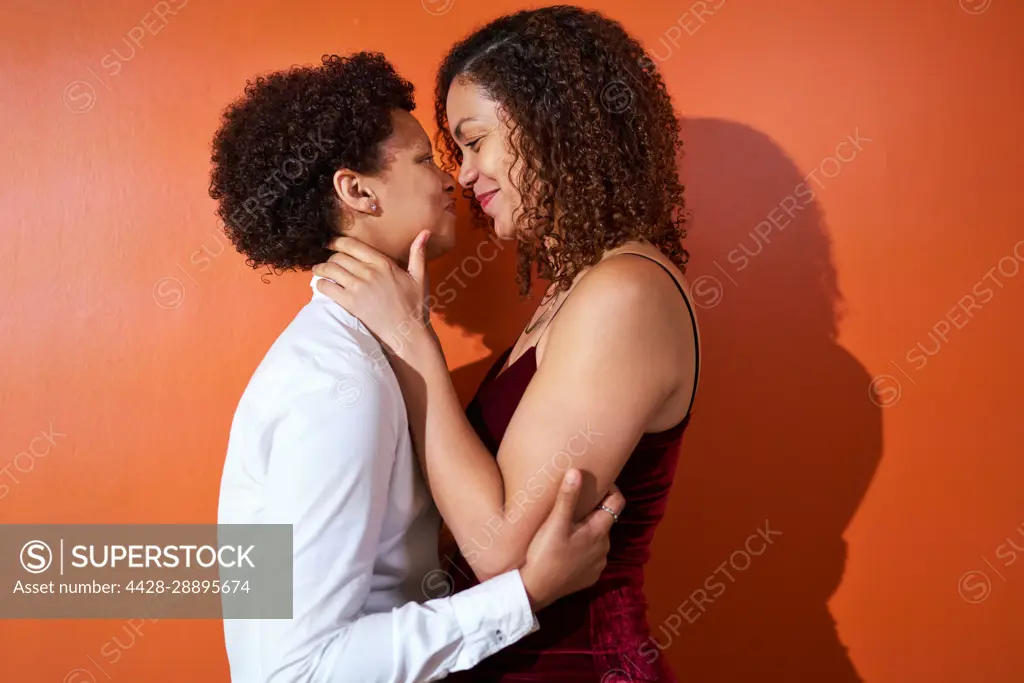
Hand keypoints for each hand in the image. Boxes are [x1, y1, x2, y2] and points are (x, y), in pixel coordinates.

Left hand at [313, 231, 433, 358]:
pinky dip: (321, 284)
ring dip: (321, 268)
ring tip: (318, 270)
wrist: (408, 331)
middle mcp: (369, 272)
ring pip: (331, 270)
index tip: (331, 242)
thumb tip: (425, 232)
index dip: (337, 241)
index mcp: (383, 263)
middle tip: (326, 259)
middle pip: (339, 257)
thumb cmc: (415, 305)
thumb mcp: (420, 277)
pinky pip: (328, 288)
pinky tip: (320, 285)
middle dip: (329, 256)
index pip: (353, 245)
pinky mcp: (351, 303)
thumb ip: (418, 253)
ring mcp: (358, 288)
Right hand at [519, 468, 624, 611]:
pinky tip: (566, 548)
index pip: (617, 503)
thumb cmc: (545, 554)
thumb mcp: (555, 524)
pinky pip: (592, 556)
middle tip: (574, 504)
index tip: (595, 483)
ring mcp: (598, 564)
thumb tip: (576, 472)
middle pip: (605, 520)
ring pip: (598, 538)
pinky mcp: (590, 577)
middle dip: (593, 511)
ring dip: (587, 531)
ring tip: (567, 526)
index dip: (610, 489)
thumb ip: (567, 498)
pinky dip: (583, 549)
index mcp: (598, 531)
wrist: (535, 590)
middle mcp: (604, 547)